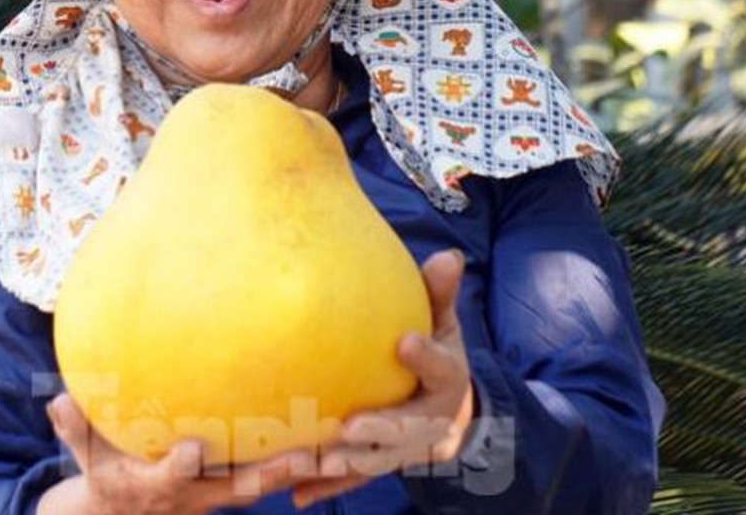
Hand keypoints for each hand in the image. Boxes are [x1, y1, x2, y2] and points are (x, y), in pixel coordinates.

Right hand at [38, 393, 315, 514]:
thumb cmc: (101, 475)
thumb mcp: (81, 455)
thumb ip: (73, 427)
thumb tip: (58, 399)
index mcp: (153, 484)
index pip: (168, 477)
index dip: (179, 466)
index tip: (192, 449)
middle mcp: (191, 495)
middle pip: (234, 488)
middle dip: (265, 475)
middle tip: (297, 457)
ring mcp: (214, 495)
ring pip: (260, 486)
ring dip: (294, 473)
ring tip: (332, 453)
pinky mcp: (230, 490)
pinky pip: (266, 479)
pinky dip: (296, 468)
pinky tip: (327, 447)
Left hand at [291, 249, 475, 508]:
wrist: (448, 410)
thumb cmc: (436, 352)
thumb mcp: (443, 322)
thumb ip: (439, 293)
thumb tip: (449, 256)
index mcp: (447, 380)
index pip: (440, 368)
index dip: (425, 357)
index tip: (404, 341)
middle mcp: (427, 421)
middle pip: (406, 430)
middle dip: (379, 430)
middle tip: (351, 426)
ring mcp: (403, 450)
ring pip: (374, 461)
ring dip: (346, 465)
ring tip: (318, 463)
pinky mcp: (377, 465)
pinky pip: (351, 480)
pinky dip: (325, 489)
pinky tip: (296, 495)